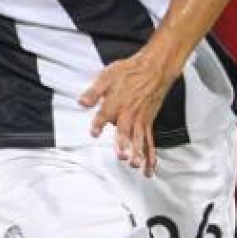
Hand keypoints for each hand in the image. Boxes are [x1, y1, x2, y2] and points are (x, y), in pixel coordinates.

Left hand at [78, 49, 179, 177]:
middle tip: (122, 155)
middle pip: (126, 130)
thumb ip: (94, 92)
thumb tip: (81, 102)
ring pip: (139, 139)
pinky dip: (151, 156)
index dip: (99, 123)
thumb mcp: (107, 76)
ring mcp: (141, 120)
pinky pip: (150, 142)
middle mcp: (129, 113)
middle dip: (124, 143)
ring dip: (138, 152)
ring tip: (135, 164)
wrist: (154, 69)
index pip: (105, 114)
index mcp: (116, 102)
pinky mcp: (149, 124)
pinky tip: (148, 169)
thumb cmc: (130, 71)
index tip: (94, 132)